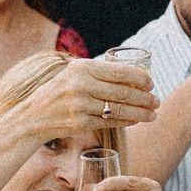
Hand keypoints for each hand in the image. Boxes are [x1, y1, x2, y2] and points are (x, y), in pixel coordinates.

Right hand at [18, 57, 159, 137]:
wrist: (34, 116)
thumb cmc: (61, 92)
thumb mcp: (75, 74)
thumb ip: (99, 72)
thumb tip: (135, 75)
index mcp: (82, 67)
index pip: (119, 71)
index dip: (140, 78)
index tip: (152, 83)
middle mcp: (81, 84)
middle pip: (122, 91)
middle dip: (144, 98)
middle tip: (156, 101)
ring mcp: (80, 105)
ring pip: (119, 109)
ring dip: (140, 112)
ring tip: (153, 114)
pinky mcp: (80, 123)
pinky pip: (110, 122)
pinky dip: (127, 121)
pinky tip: (136, 120)